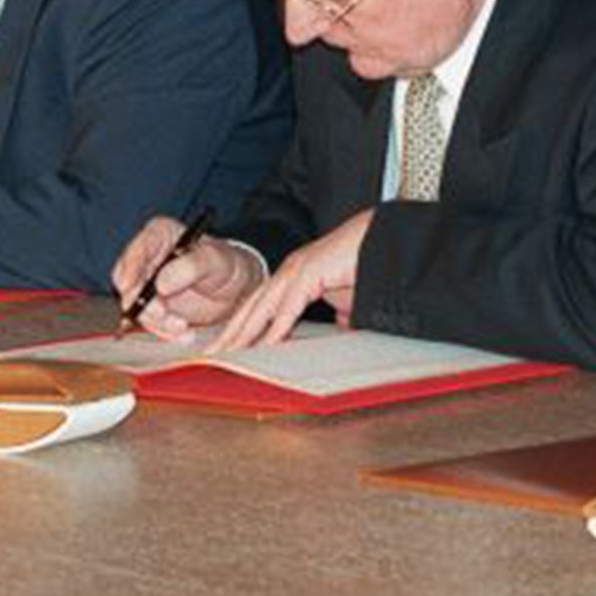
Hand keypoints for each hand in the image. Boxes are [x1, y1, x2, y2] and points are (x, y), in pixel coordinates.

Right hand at [110, 215, 261, 340]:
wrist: (237, 290)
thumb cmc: (227, 265)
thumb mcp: (215, 261)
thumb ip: (191, 267)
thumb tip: (161, 283)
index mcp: (160, 234)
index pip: (135, 251)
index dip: (128, 270)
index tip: (129, 289)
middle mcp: (149, 257)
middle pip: (128, 283)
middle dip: (143, 304)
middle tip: (163, 315)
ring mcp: (149, 283)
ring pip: (136, 307)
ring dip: (158, 322)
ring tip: (183, 327)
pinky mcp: (153, 305)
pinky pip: (149, 322)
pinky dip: (164, 331)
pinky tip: (184, 334)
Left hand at [211, 209, 373, 352]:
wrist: (385, 239)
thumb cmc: (366, 264)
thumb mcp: (346, 299)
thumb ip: (338, 315)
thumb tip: (340, 329)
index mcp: (292, 276)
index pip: (258, 306)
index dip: (241, 328)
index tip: (227, 349)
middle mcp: (288, 271)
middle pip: (251, 307)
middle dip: (229, 334)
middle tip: (210, 356)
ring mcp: (297, 269)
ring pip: (261, 307)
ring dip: (242, 333)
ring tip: (226, 355)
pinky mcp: (310, 271)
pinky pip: (288, 306)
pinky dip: (275, 329)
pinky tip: (264, 347)